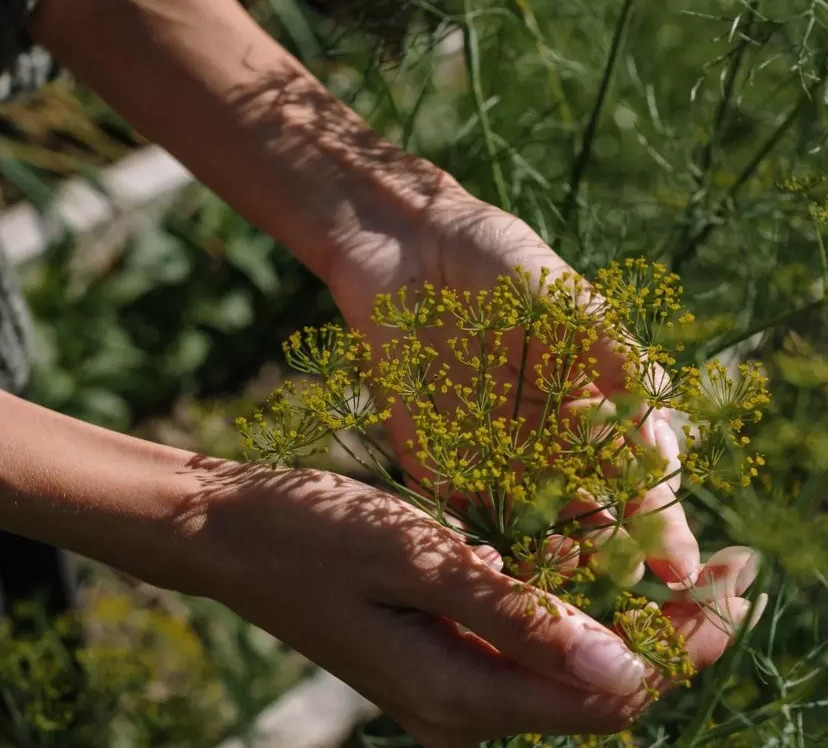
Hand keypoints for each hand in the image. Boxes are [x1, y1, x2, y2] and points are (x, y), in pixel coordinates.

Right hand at [166, 456, 760, 746]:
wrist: (231, 534)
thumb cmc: (311, 534)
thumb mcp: (416, 560)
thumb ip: (517, 618)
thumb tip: (627, 670)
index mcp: (460, 695)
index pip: (610, 693)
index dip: (687, 641)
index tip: (742, 579)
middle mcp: (463, 710)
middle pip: (602, 690)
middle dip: (677, 633)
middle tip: (736, 567)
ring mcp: (451, 687)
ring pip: (571, 669)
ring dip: (631, 620)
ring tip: (685, 564)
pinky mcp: (441, 656)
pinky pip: (530, 648)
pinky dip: (575, 611)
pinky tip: (596, 564)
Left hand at [325, 182, 699, 588]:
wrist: (407, 247)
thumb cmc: (501, 261)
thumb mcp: (572, 301)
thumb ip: (618, 362)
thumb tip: (659, 440)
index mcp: (587, 405)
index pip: (634, 476)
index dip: (659, 520)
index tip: (681, 566)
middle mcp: (543, 439)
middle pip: (586, 510)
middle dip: (609, 552)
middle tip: (627, 586)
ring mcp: (488, 452)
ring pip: (527, 522)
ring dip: (550, 555)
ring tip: (571, 580)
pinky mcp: (431, 456)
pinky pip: (459, 509)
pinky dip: (480, 541)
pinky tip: (503, 566)